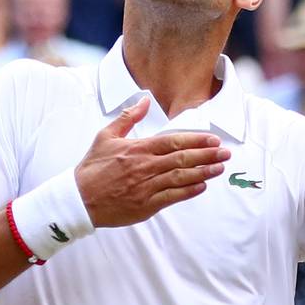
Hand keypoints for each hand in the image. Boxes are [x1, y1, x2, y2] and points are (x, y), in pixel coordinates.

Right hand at [75, 98, 230, 226]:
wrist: (78, 199)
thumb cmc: (92, 168)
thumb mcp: (106, 136)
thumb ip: (128, 117)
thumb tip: (145, 100)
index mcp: (138, 149)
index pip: (173, 142)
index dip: (195, 140)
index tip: (212, 139)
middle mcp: (145, 167)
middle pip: (182, 159)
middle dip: (207, 155)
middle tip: (226, 153)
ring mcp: (146, 187)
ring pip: (181, 177)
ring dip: (203, 172)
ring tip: (219, 168)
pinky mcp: (145, 205)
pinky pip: (172, 197)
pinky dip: (189, 191)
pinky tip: (202, 186)